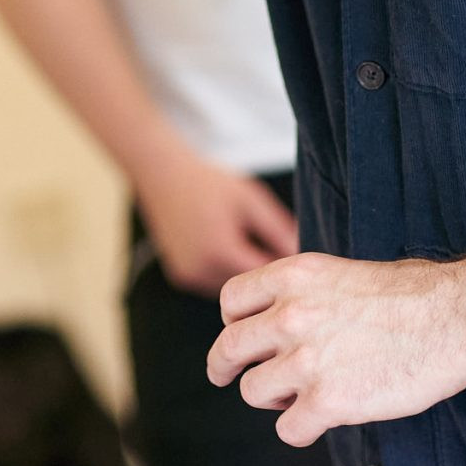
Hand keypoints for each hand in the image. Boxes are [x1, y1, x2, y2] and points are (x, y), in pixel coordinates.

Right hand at [133, 151, 299, 295]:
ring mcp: (188, 278)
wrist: (162, 175)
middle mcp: (201, 271)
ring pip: (231, 291)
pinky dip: (226, 273)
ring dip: (244, 276)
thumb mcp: (251, 199)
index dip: (283, 270)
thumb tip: (303, 258)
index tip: (297, 263)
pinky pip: (214, 284)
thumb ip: (279, 230)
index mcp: (221, 251)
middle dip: (265, 275)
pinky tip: (229, 249)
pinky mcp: (181, 278)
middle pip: (249, 290)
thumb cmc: (210, 183)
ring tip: (252, 246)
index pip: (266, 279)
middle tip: (277, 253)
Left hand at [207, 250, 465, 446]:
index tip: (242, 336)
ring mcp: (307, 359)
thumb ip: (306, 293)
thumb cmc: (414, 294)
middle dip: (224, 367)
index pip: (232, 301)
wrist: (458, 317)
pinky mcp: (329, 401)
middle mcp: (291, 314)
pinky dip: (300, 429)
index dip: (232, 322)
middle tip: (227, 376)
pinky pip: (288, 429)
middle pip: (229, 348)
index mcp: (294, 276)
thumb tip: (281, 318)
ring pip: (253, 392)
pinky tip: (320, 420)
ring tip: (296, 397)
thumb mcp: (345, 272)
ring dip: (272, 399)